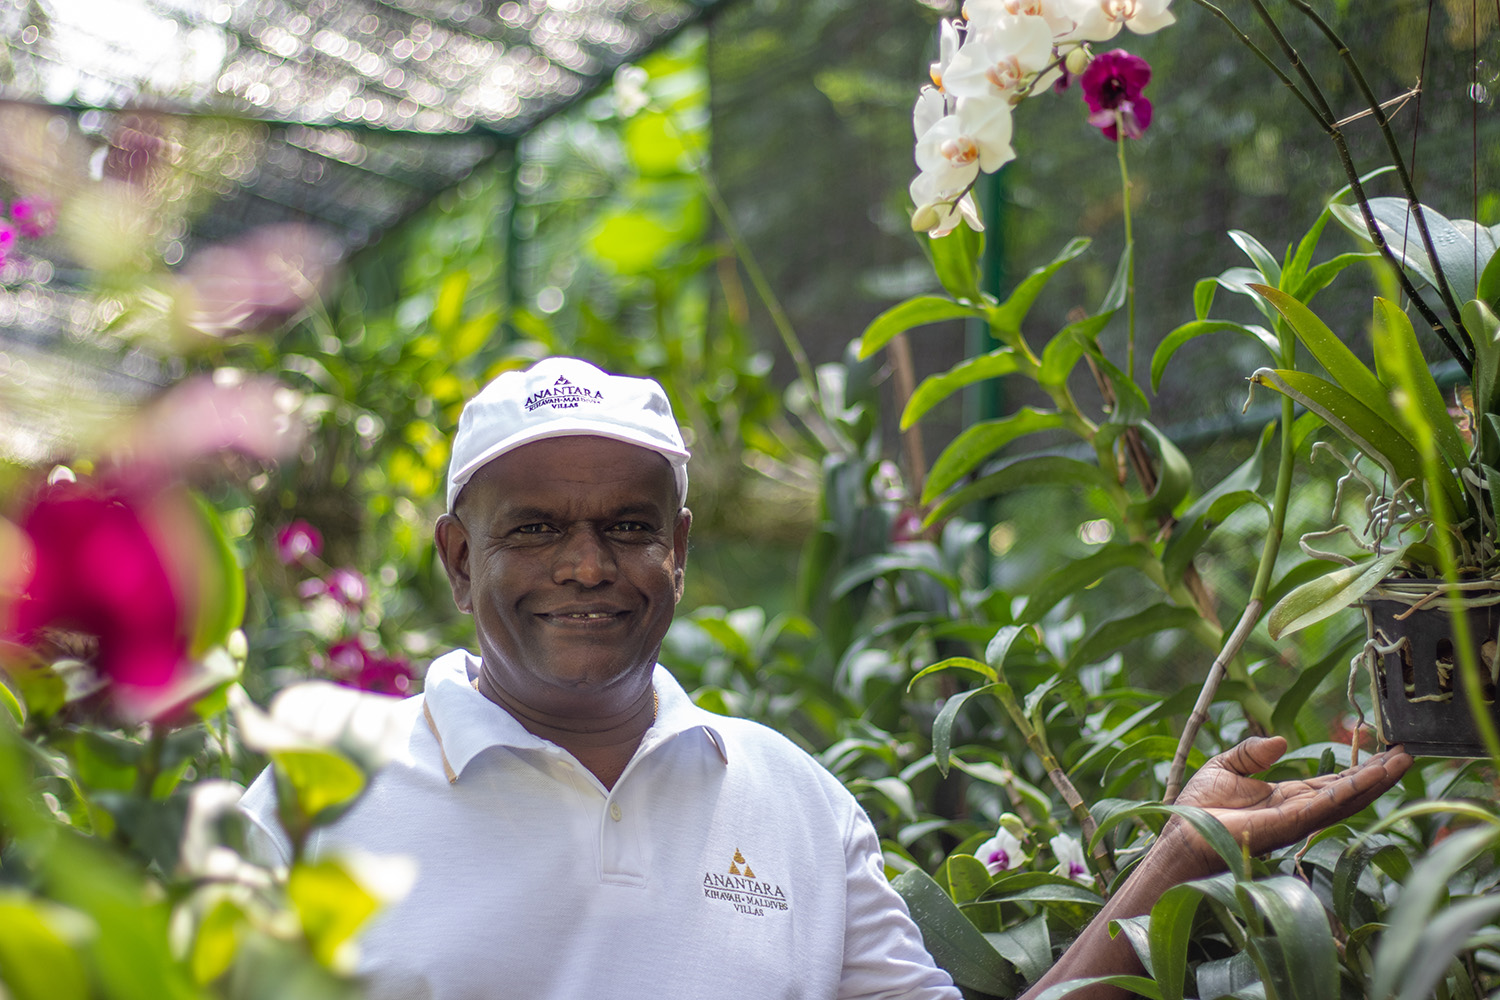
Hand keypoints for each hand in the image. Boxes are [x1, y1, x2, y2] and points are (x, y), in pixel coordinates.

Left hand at [1167, 735, 1411, 875]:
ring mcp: (1297, 820)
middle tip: (1408, 752)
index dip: (1358, 769)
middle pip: (1349, 792)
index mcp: (1287, 798)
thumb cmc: (1198, 806)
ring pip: (1346, 800)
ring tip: (1403, 761)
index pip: (1332, 783)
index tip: (1384, 750)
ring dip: (1375, 782)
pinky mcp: (1289, 825)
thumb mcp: (1225, 767)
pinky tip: (1373, 777)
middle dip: (1378, 774)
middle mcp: (1299, 811)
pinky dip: (1352, 791)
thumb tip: (1282, 741)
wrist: (1180, 835)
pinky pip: (1327, 806)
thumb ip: (1252, 752)